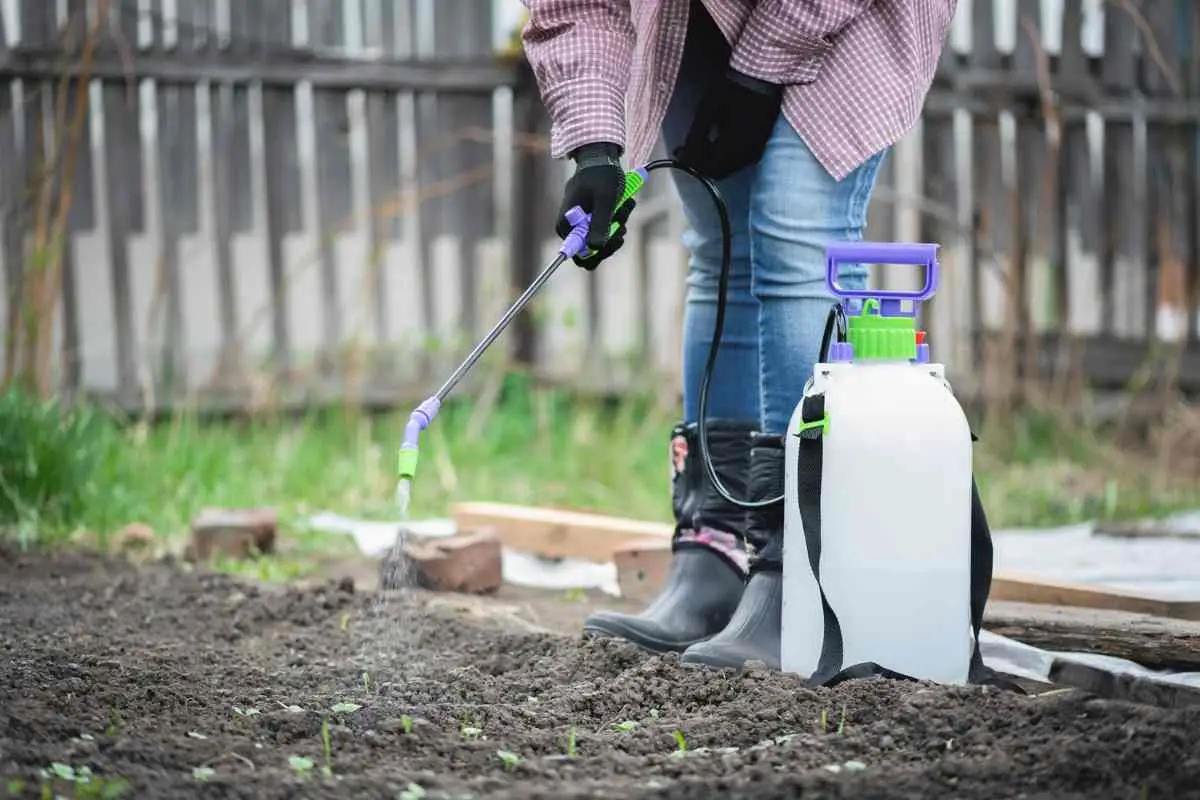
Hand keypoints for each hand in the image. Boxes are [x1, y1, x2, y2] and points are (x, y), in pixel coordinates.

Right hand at [556, 142, 636, 269]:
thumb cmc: (601, 176)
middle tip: (623, 221)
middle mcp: (571, 227)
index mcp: (566, 225)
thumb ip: (599, 224)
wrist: (602, 158)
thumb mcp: (604, 200)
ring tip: (624, 204)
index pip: (581, 255)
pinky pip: (607, 228)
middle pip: (594, 250)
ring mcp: (581, 223)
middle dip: (612, 235)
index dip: (601, 251)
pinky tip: (623, 204)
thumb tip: (595, 248)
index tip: (616, 236)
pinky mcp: (591, 219)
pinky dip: (617, 217)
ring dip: (618, 223)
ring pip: (604, 238)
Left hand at [674, 68, 783, 179]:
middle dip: (701, 164)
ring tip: (701, 145)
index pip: (708, 166)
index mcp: (734, 145)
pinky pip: (739, 162)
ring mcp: (756, 151)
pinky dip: (725, 158)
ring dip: (713, 162)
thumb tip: (684, 157)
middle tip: (687, 149)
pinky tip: (717, 145)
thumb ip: (696, 136)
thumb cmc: (731, 89)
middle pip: (719, 172)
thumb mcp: (707, 110)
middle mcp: (747, 154)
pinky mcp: (760, 146)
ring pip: (729, 169)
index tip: (678, 151)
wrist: (760, 77)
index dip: (691, 163)